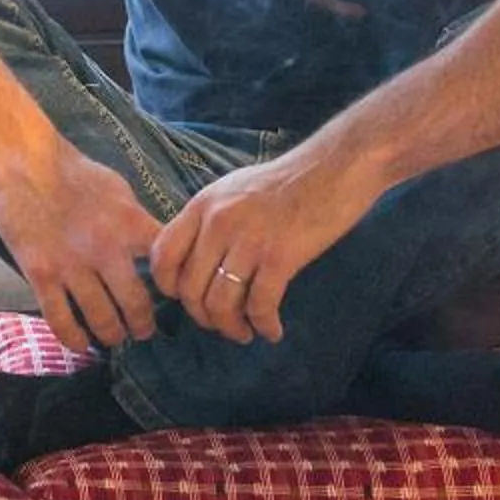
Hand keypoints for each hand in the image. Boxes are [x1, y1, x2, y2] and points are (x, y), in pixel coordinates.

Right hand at [0, 143, 161, 351]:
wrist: (24, 161)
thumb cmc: (74, 171)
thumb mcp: (119, 191)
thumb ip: (137, 222)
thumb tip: (156, 247)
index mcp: (130, 224)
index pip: (167, 266)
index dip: (174, 288)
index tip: (173, 299)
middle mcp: (105, 249)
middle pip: (137, 304)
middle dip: (143, 325)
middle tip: (144, 331)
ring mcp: (72, 265)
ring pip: (101, 319)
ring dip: (112, 334)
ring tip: (115, 337)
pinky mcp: (41, 274)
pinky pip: (61, 319)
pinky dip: (73, 338)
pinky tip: (80, 345)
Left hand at [150, 147, 378, 343]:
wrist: (336, 167)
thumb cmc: (288, 180)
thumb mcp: (234, 190)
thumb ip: (210, 221)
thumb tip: (197, 261)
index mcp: (203, 205)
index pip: (163, 255)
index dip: (169, 287)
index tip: (187, 300)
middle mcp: (217, 223)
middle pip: (190, 289)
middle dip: (204, 317)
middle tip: (223, 323)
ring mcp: (247, 240)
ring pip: (220, 304)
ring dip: (231, 328)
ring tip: (245, 332)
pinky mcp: (279, 257)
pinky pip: (259, 306)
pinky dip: (264, 325)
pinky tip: (273, 330)